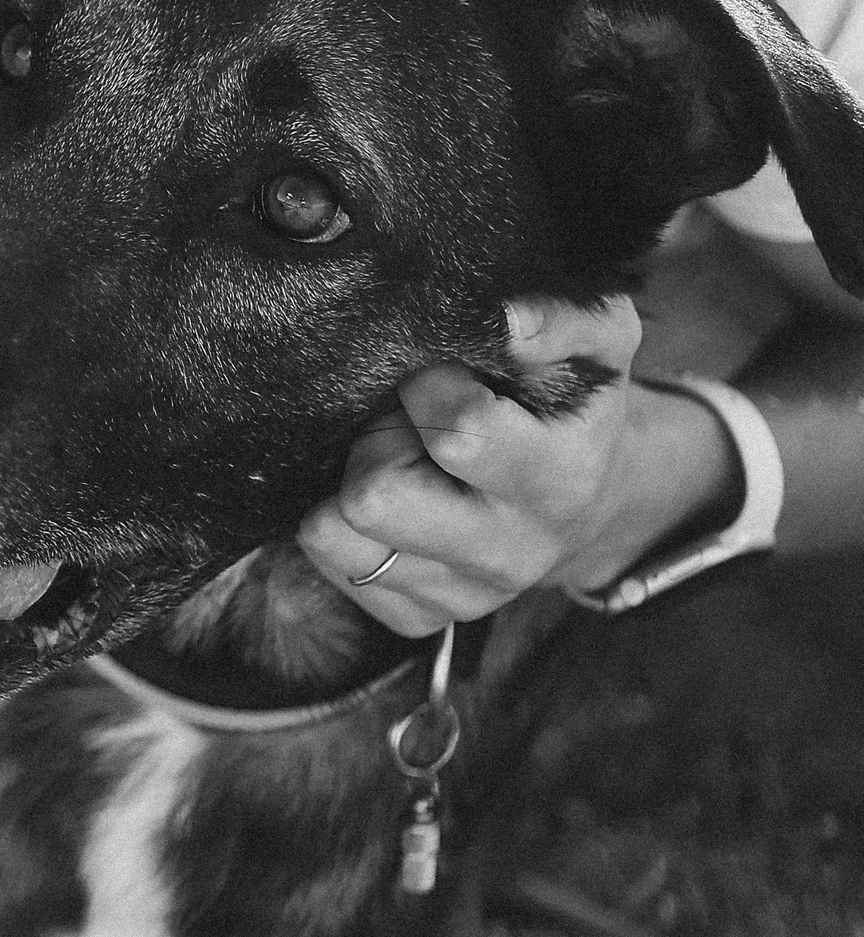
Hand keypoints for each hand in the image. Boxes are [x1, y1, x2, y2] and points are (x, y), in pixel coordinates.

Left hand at [296, 296, 644, 636]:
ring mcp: (461, 597)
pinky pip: (334, 566)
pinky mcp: (419, 617)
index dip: (428, 385)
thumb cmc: (579, 404)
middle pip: (373, 498)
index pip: (454, 431)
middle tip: (406, 423)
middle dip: (378, 442)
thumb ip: (565, 318)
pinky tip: (392, 498)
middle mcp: (510, 552)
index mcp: (558, 480)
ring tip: (399, 460)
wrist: (595, 499)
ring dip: (353, 482)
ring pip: (336, 535)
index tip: (439, 376)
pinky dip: (345, 524)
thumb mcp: (601, 340)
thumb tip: (507, 322)